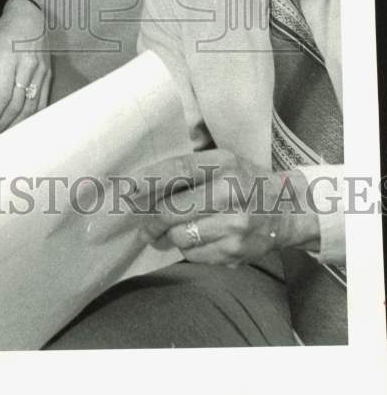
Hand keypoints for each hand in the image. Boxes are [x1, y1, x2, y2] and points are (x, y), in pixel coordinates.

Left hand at [0, 0, 50, 138]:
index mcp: (10, 59)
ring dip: (17, 124)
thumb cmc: (5, 30)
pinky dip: (33, 116)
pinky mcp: (48, 74)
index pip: (3, 95)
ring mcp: (41, 71)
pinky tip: (22, 124)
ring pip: (32, 106)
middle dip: (3, 123)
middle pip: (17, 104)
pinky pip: (43, 100)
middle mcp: (29, 67)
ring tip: (4, 134)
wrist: (29, 15)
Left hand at [144, 150, 320, 266]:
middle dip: (151, 220)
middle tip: (143, 224)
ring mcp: (233, 225)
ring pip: (180, 236)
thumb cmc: (247, 181)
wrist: (289, 210)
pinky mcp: (235, 251)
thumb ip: (189, 170)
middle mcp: (229, 192)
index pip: (177, 171)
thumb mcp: (224, 162)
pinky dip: (188, 249)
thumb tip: (141, 187)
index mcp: (224, 164)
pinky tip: (196, 240)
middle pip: (172, 210)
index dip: (147, 181)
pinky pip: (194, 254)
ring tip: (169, 232)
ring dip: (168, 236)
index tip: (127, 190)